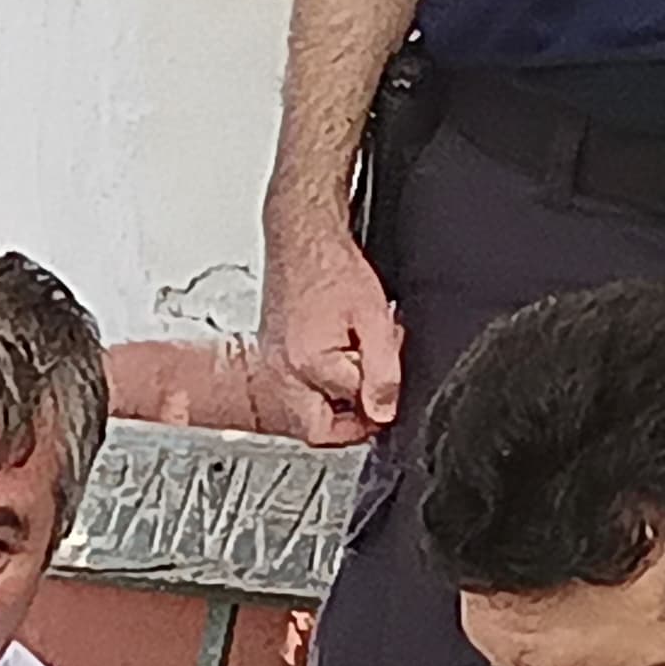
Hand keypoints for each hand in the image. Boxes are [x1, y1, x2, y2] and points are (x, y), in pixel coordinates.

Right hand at [256, 227, 405, 446]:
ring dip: (338, 400)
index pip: (355, 408)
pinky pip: (297, 390)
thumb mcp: (374, 318)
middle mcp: (281, 372)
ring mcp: (271, 367)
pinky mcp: (271, 358)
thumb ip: (383, 370)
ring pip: (307, 413)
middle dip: (354, 419)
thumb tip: (384, 413)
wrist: (301, 237)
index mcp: (306, 364)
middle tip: (377, 391)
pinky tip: (340, 356)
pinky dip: (322, 383)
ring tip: (358, 364)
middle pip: (319, 429)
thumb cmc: (331, 266)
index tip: (393, 372)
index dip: (383, 392)